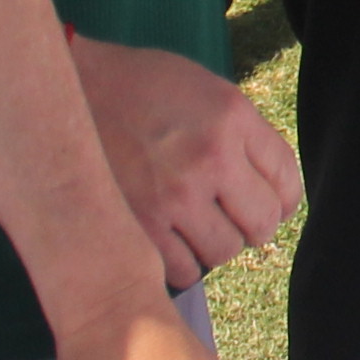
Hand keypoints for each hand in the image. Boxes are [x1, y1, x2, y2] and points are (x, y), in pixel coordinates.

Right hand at [71, 35, 297, 295]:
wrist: (71, 89)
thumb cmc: (141, 87)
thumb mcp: (207, 90)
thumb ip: (243, 135)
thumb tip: (273, 189)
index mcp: (233, 118)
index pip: (287, 180)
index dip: (283, 199)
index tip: (270, 204)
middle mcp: (210, 158)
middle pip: (263, 223)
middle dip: (253, 225)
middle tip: (233, 218)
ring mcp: (173, 196)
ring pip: (224, 251)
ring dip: (216, 244)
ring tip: (196, 226)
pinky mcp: (138, 226)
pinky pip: (183, 272)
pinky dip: (182, 263)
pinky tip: (169, 240)